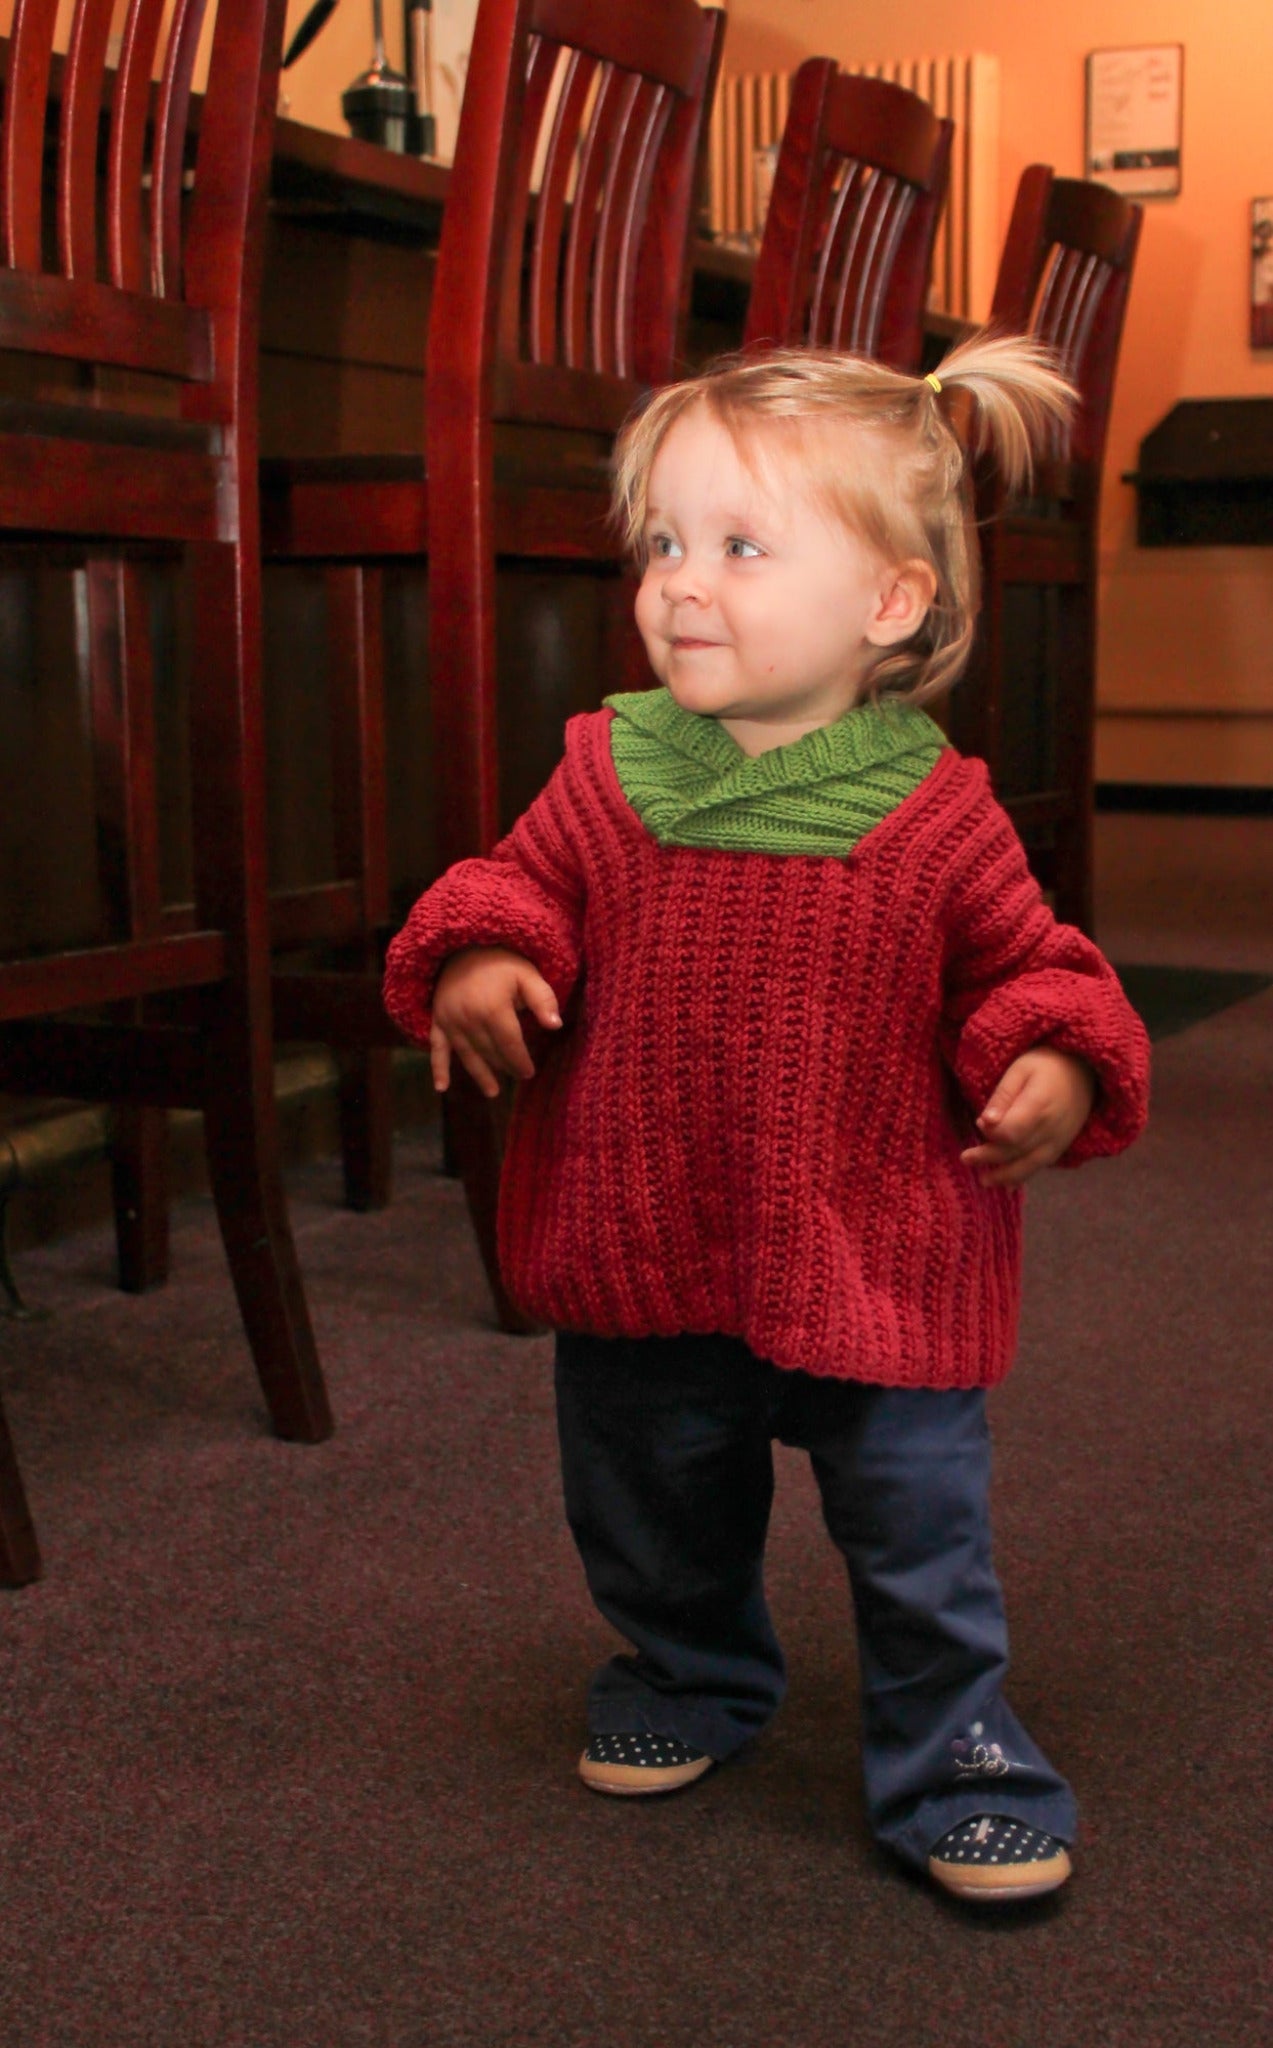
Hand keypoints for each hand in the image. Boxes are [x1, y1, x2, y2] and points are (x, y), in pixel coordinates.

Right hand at [430, 947, 561, 1098]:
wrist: (462, 945)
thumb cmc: (500, 961)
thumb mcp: (527, 974)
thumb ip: (543, 999)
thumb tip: (555, 1026)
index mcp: (492, 1009)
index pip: (510, 1045)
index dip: (520, 1061)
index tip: (529, 1072)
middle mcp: (469, 1019)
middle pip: (490, 1052)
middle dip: (505, 1066)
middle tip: (518, 1075)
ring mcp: (450, 1021)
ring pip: (468, 1055)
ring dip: (480, 1075)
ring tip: (493, 1091)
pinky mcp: (438, 1020)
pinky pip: (436, 1048)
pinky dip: (438, 1069)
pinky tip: (441, 1088)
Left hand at [961, 1046, 1096, 1187]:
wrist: (1085, 1070)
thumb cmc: (1047, 1064)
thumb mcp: (1020, 1070)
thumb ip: (1002, 1096)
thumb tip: (984, 1123)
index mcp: (1039, 1107)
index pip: (1011, 1132)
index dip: (992, 1134)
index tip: (978, 1125)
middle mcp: (1051, 1129)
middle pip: (1016, 1151)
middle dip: (989, 1158)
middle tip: (965, 1159)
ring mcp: (1059, 1140)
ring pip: (1030, 1165)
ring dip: (1005, 1176)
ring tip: (984, 1181)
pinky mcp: (1062, 1145)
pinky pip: (1042, 1165)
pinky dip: (1024, 1176)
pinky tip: (1008, 1184)